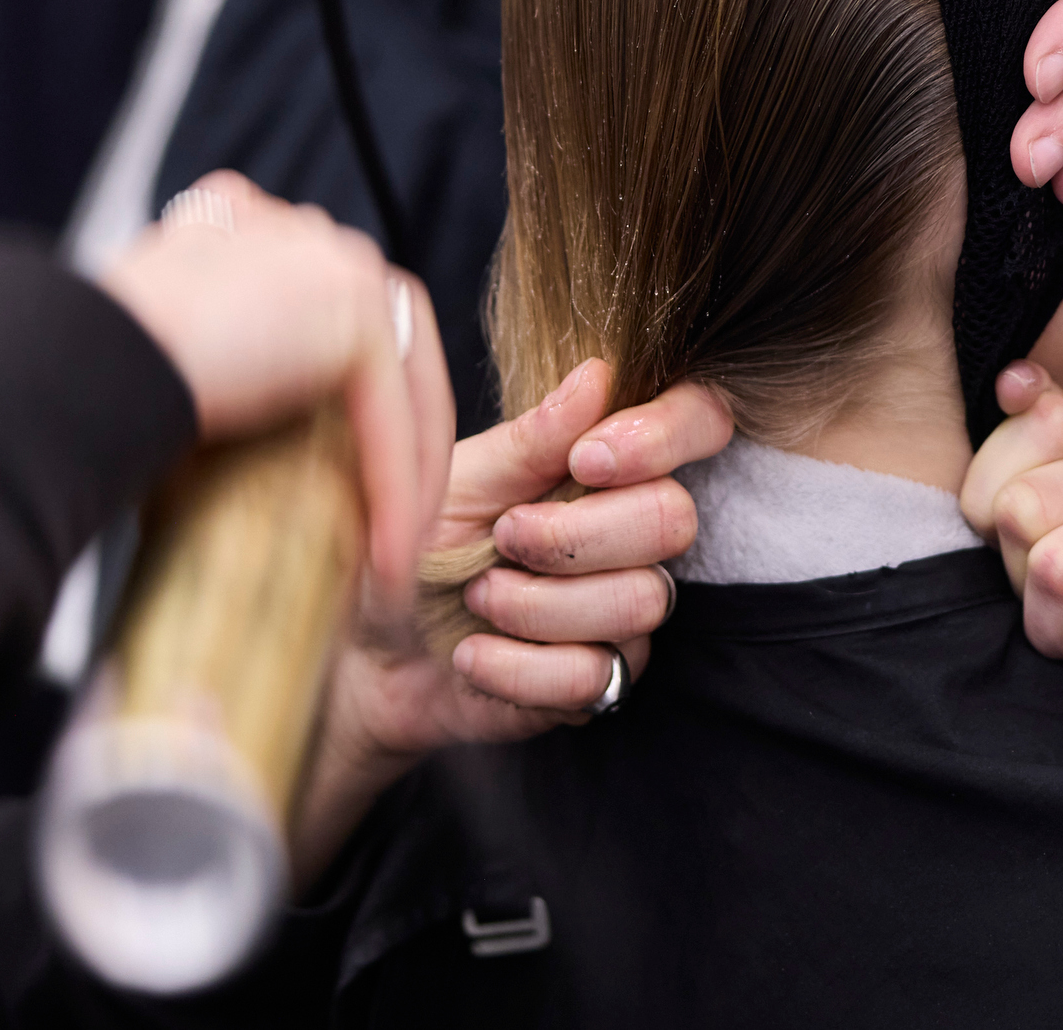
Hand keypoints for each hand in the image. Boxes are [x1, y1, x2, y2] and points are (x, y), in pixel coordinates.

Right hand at [99, 170, 450, 614]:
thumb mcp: (168, 368)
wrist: (54, 376)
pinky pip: (390, 411)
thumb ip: (225, 369)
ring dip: (407, 476)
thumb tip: (254, 447)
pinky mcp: (351, 305)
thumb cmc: (85, 396)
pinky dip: (395, 487)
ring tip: (395, 557)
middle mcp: (301, 233)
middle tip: (392, 528)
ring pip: (401, 381)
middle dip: (397, 444)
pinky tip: (388, 556)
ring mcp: (332, 259)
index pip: (332, 327)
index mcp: (251, 233)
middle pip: (385, 348)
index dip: (354, 416)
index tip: (354, 493)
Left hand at [290, 361, 728, 881]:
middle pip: (673, 519)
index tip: (587, 459)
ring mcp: (624, 611)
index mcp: (610, 464)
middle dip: (576, 532)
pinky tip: (472, 656)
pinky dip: (516, 668)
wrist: (363, 650)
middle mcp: (633, 533)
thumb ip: (532, 440)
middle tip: (503, 537)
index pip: (698, 422)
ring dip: (537, 604)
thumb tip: (599, 377)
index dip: (665, 435)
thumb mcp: (458, 480)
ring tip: (477, 598)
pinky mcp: (600, 684)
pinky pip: (593, 677)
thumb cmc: (412, 547)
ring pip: (639, 601)